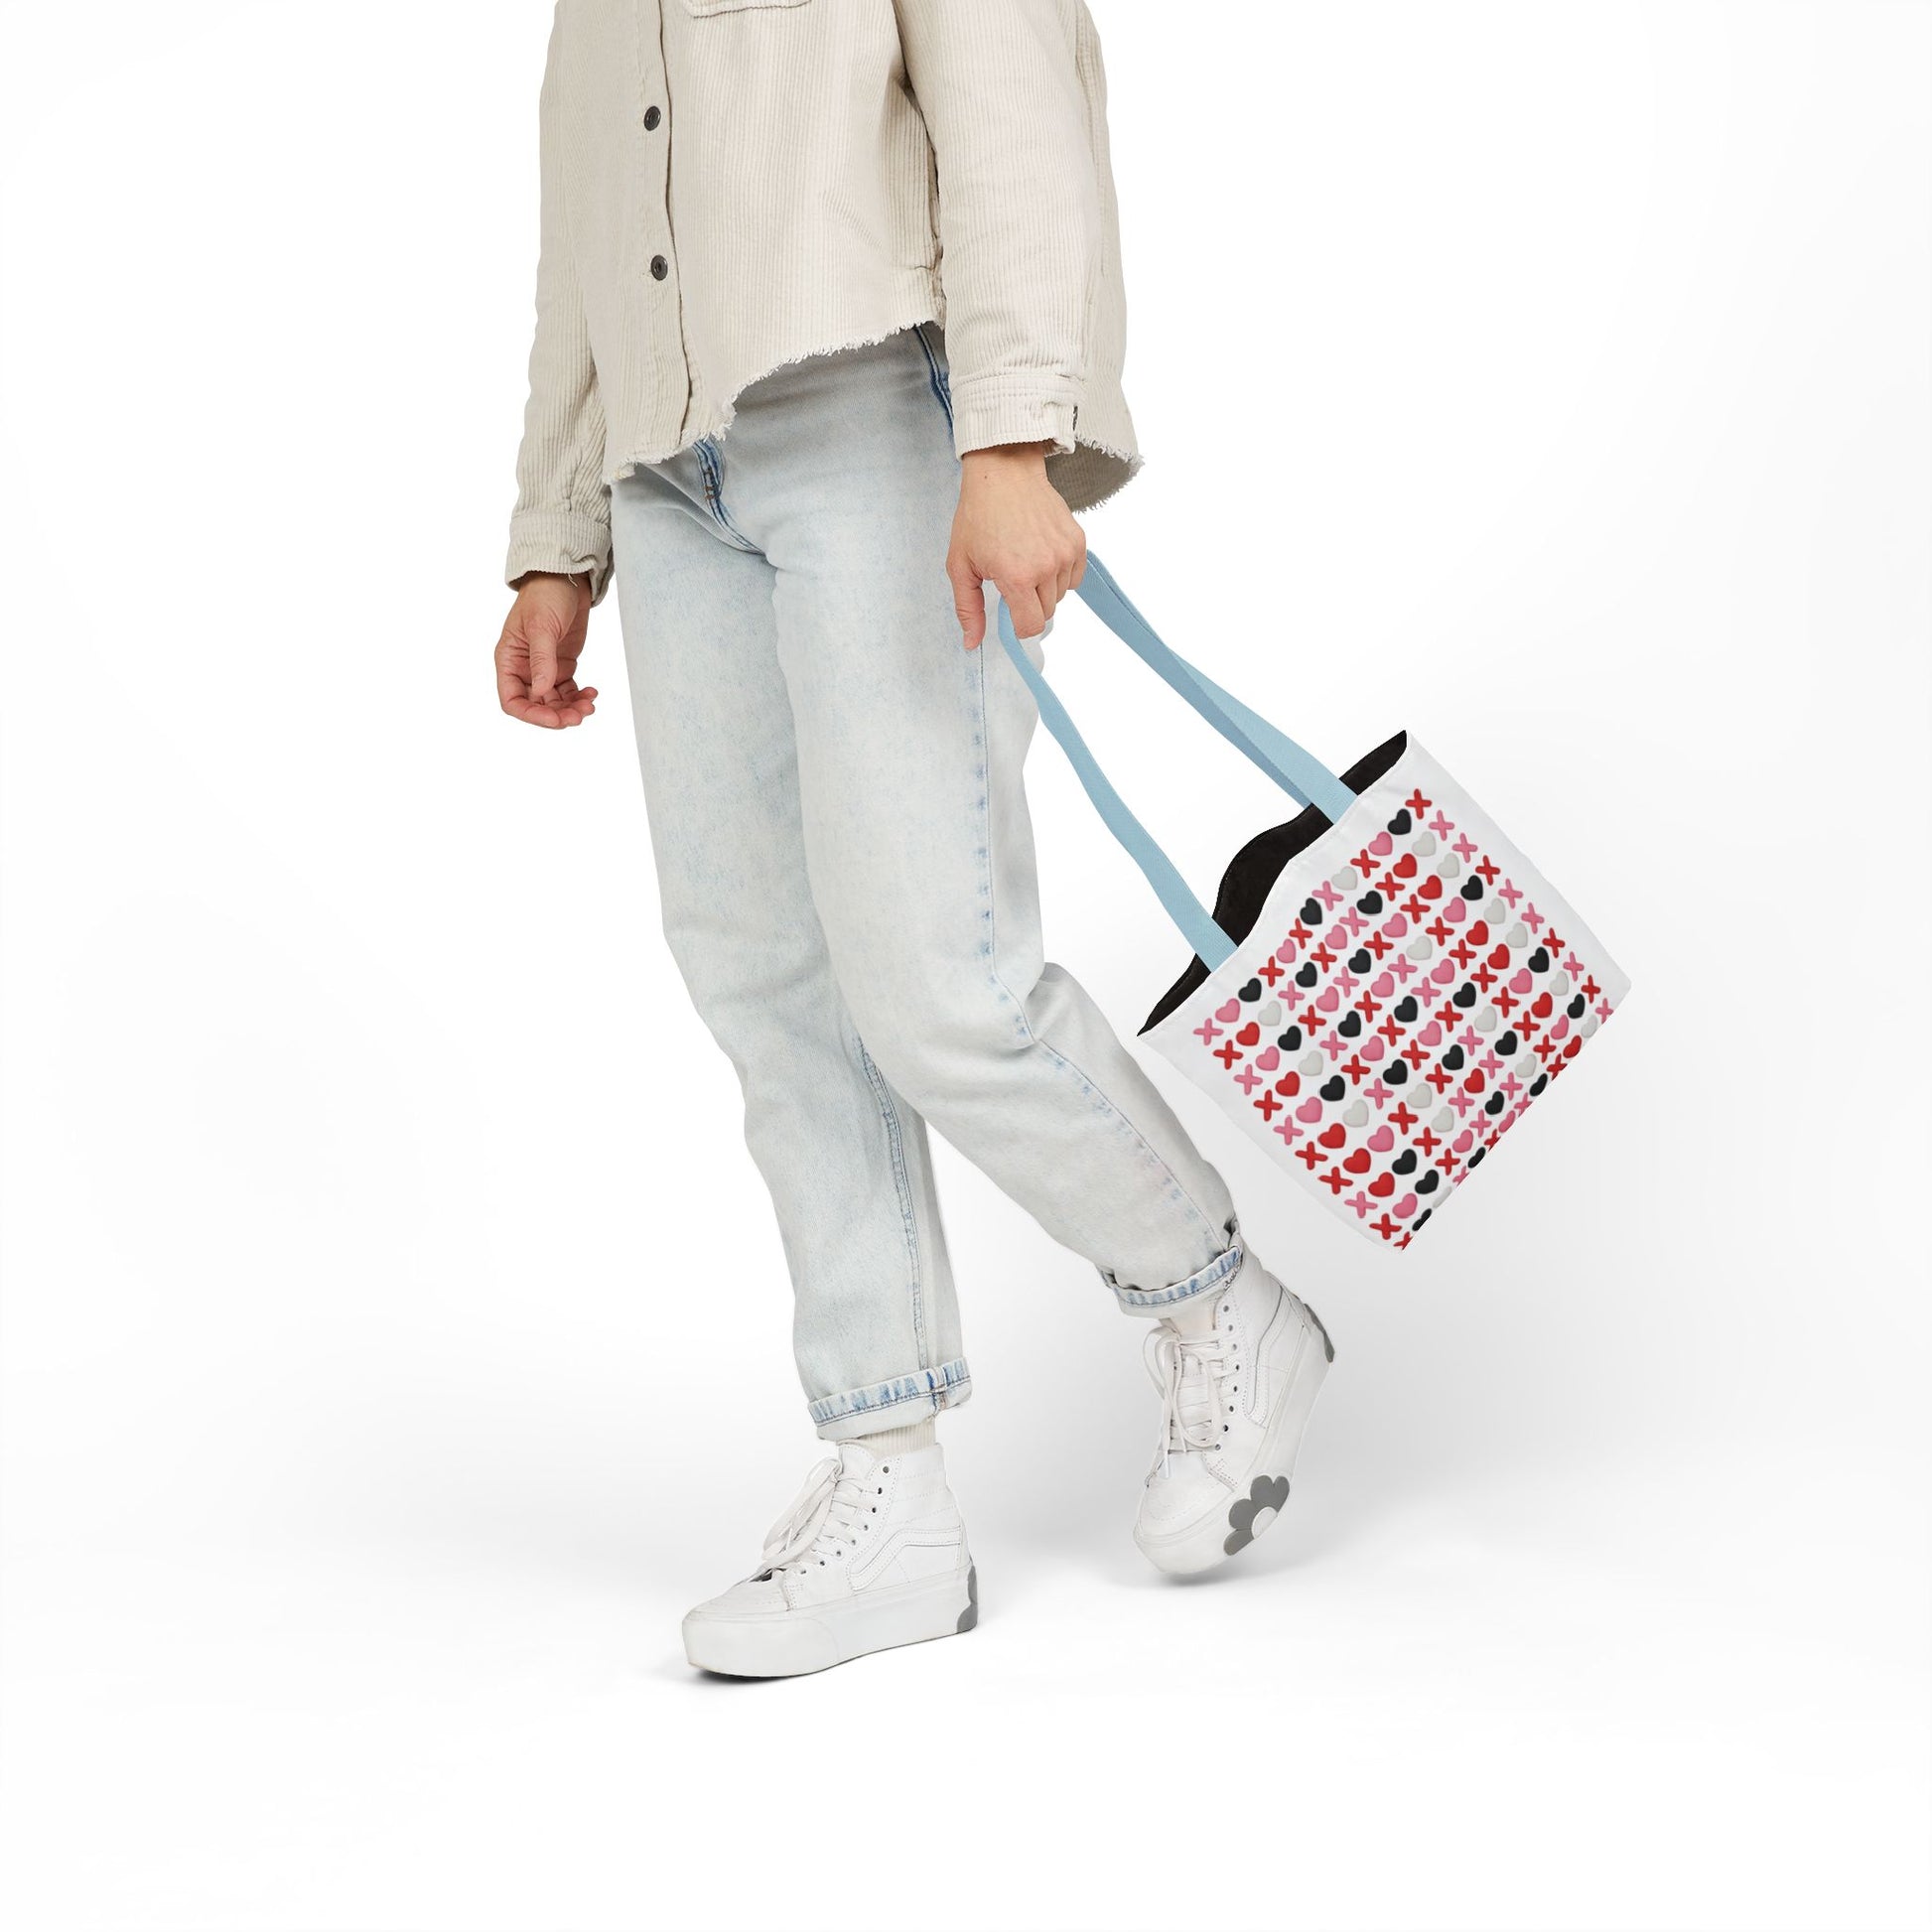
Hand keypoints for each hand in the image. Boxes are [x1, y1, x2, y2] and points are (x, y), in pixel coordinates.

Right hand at [495, 573, 597, 727]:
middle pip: (536, 705)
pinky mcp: (562, 665)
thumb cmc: (545, 595)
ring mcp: (544, 668)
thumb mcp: (542, 626)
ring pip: (555, 702)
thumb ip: (542, 660)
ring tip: (590, 705)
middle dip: (557, 714)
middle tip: (580, 715)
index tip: (555, 719)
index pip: (512, 700)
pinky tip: (592, 693)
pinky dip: (580, 697)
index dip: (532, 715)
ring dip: (571, 708)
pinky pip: (568, 691)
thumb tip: (541, 691)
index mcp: (509, 660)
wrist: (566, 578)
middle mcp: (524, 668)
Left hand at [945, 443, 1085, 648]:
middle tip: (1011, 578)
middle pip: (1046, 612)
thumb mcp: (960, 565)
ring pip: (1060, 595)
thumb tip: (973, 644)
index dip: (1019, 627)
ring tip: (1026, 562)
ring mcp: (1065, 553)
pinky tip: (1042, 555)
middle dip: (1028, 604)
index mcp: (1017, 577)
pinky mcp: (1077, 542)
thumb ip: (968, 608)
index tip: (1009, 614)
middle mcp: (1046, 567)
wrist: (1003, 474)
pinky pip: (1074, 577)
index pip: (1031, 626)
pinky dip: (1060, 574)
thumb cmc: (978, 517)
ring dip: (1044, 589)